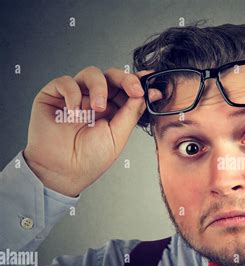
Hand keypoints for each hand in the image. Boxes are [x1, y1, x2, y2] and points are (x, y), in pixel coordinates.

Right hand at [23, 66, 160, 196]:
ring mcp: (76, 97)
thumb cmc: (89, 159)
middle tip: (133, 89)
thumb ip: (131, 113)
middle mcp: (95, 101)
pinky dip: (72, 93)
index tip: (149, 84)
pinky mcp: (54, 96)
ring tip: (97, 108)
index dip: (137, 83)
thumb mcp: (118, 136)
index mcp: (113, 111)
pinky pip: (65, 82)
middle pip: (112, 76)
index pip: (126, 89)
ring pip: (91, 74)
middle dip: (125, 79)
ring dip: (99, 87)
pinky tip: (73, 112)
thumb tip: (145, 94)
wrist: (63, 171)